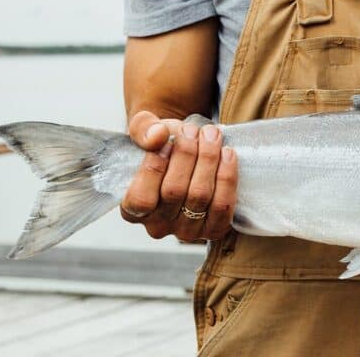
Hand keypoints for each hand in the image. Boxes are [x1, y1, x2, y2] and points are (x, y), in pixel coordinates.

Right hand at [119, 111, 238, 242]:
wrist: (188, 156)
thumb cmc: (161, 145)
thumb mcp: (144, 130)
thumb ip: (143, 129)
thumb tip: (157, 136)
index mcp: (131, 211)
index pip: (141, 199)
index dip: (155, 168)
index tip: (167, 140)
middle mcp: (157, 226)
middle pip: (174, 192)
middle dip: (186, 154)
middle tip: (193, 130)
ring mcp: (186, 230)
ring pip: (200, 196)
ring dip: (208, 160)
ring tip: (211, 134)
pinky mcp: (213, 229)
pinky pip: (223, 205)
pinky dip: (227, 176)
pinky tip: (227, 153)